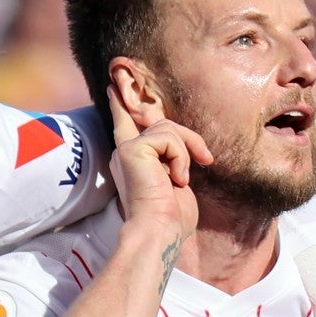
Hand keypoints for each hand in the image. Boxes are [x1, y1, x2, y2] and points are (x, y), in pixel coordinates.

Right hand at [106, 85, 211, 238]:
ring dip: (186, 153)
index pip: (126, 125)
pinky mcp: (133, 149)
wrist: (159, 230)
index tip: (113, 86)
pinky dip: (181, 157)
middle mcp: (125, 152)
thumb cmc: (171, 218)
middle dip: (187, 139)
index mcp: (132, 162)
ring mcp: (127, 149)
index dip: (121, 105)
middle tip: (202, 162)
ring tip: (182, 180)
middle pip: (158, 122)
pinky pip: (169, 137)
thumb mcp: (176, 180)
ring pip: (168, 128)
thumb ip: (172, 157)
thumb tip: (183, 142)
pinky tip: (176, 179)